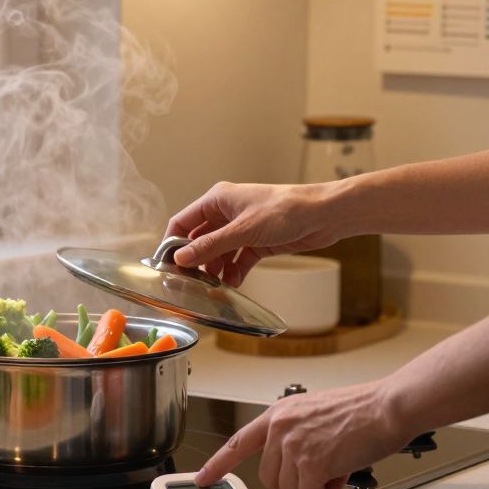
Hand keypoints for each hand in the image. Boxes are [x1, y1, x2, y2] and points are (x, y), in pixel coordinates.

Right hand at [164, 181, 345, 286]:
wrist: (322, 216)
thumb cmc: (285, 210)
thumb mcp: (243, 230)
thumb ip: (210, 245)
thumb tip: (181, 258)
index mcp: (217, 200)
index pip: (183, 222)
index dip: (173, 244)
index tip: (166, 266)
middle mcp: (226, 213)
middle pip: (200, 240)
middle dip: (195, 261)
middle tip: (189, 283)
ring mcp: (241, 229)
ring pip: (218, 252)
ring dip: (215, 270)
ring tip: (212, 288)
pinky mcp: (257, 242)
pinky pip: (237, 260)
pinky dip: (234, 272)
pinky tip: (233, 284)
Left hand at [194, 382, 407, 488]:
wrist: (387, 407)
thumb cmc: (362, 411)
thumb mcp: (315, 413)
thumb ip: (294, 434)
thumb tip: (292, 464)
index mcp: (280, 414)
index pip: (239, 442)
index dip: (218, 463)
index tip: (204, 478)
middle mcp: (280, 427)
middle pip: (270, 478)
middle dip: (294, 481)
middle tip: (322, 467)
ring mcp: (293, 444)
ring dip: (313, 486)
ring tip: (335, 464)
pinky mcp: (310, 462)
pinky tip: (341, 472)